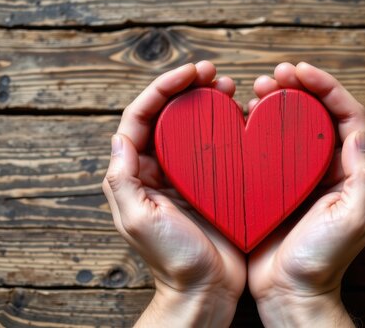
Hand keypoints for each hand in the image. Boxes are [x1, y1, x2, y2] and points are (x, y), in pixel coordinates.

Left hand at [102, 62, 245, 326]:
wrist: (206, 291)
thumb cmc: (172, 260)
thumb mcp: (138, 220)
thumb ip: (123, 179)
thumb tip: (120, 136)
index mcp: (137, 174)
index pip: (142, 118)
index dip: (162, 89)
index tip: (190, 73)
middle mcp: (160, 170)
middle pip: (169, 116)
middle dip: (187, 88)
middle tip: (213, 72)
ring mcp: (189, 177)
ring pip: (195, 127)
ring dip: (209, 102)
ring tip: (230, 87)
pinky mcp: (215, 185)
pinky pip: (220, 148)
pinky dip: (229, 128)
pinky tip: (244, 117)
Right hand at [247, 62, 364, 326]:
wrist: (290, 292)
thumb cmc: (322, 261)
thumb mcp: (352, 221)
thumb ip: (363, 178)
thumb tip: (357, 132)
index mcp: (351, 170)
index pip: (347, 114)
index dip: (326, 86)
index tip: (299, 70)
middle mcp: (328, 167)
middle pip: (317, 113)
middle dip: (298, 87)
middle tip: (273, 75)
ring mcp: (299, 176)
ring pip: (291, 126)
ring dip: (276, 102)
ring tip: (255, 90)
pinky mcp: (274, 185)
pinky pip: (267, 147)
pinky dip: (257, 127)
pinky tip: (241, 119)